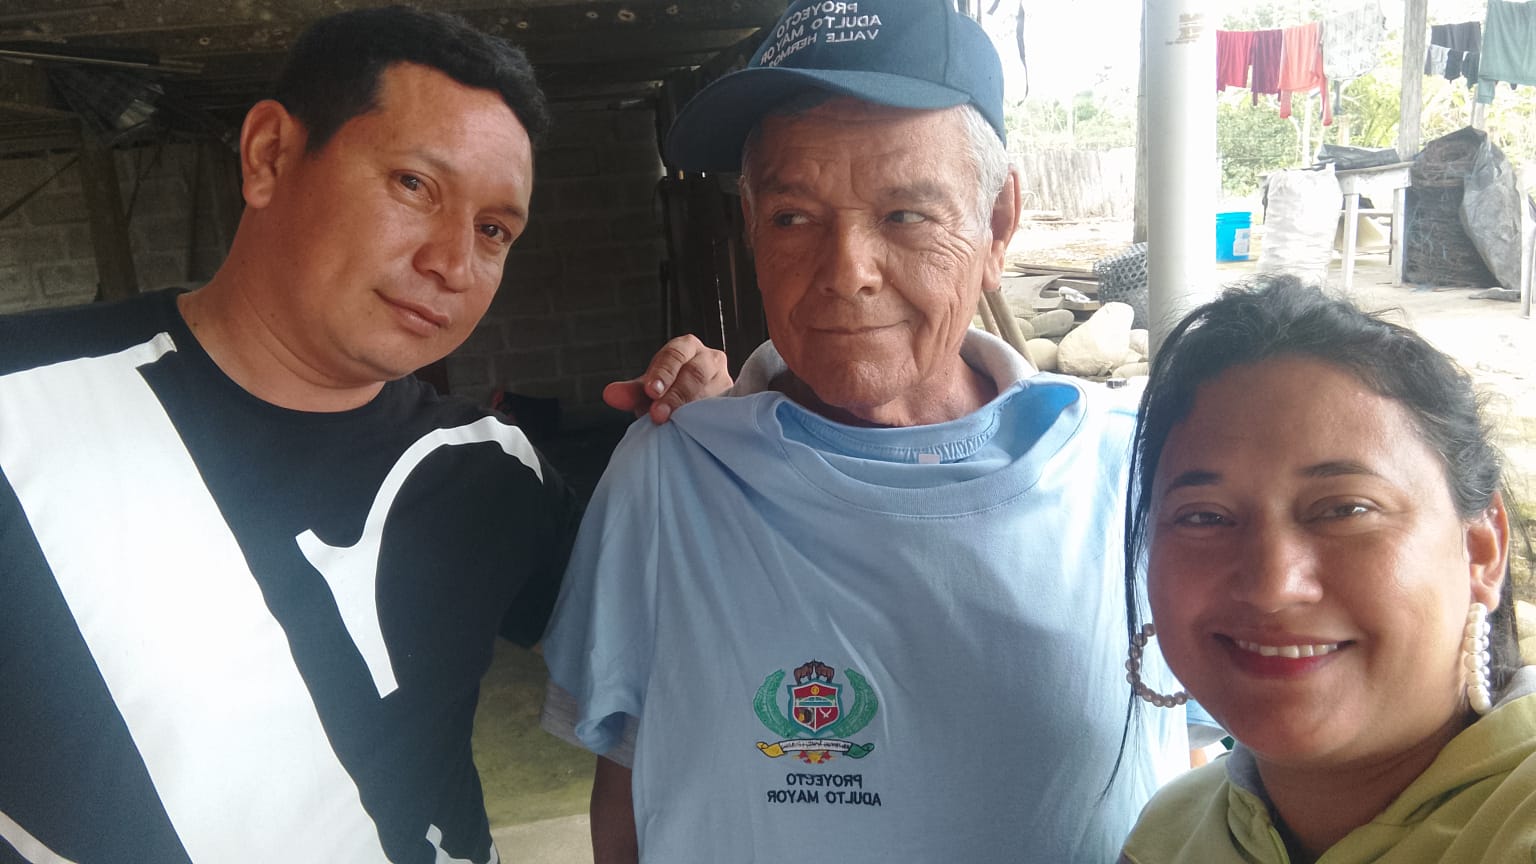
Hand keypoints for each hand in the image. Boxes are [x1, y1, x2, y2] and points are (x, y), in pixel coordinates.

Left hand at [603, 334, 731, 423]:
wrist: (691, 408)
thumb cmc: (668, 393)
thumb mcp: (648, 390)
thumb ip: (631, 392)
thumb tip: (609, 395)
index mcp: (687, 348)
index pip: (675, 354)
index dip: (663, 373)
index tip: (650, 391)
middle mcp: (710, 359)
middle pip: (696, 372)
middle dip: (676, 394)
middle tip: (658, 415)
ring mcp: (726, 380)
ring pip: (713, 392)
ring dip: (693, 410)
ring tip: (677, 425)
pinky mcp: (735, 402)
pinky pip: (726, 410)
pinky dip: (711, 420)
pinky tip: (699, 432)